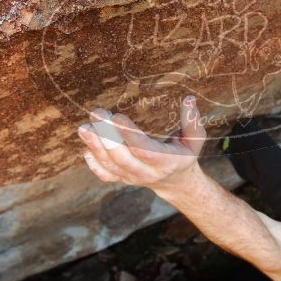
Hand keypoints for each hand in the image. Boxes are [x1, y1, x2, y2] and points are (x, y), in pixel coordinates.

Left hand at [76, 95, 206, 192]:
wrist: (176, 182)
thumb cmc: (184, 154)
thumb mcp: (195, 139)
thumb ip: (192, 121)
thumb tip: (189, 98)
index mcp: (165, 162)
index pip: (144, 149)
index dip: (129, 134)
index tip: (117, 115)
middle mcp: (147, 173)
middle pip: (122, 158)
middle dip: (107, 136)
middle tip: (97, 114)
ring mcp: (132, 178)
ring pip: (110, 165)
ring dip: (95, 146)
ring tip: (85, 127)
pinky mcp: (122, 180)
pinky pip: (104, 174)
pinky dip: (93, 163)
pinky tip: (86, 147)